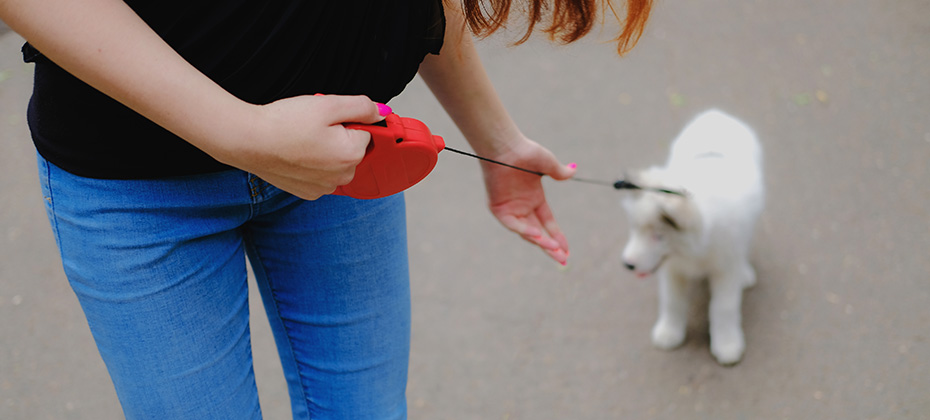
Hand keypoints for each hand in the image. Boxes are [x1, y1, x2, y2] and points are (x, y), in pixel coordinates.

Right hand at [210, 94, 387, 199]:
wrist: (247, 141)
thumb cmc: (285, 121)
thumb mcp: (328, 104)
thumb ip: (362, 107)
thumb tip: (382, 113)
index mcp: (352, 155)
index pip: (366, 133)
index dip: (348, 121)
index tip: (327, 118)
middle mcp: (342, 177)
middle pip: (352, 150)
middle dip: (339, 136)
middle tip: (312, 126)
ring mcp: (325, 188)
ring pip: (336, 163)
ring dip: (326, 151)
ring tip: (301, 139)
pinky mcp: (308, 193)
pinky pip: (321, 175)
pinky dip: (312, 164)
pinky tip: (295, 153)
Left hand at [480, 138, 576, 264]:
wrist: (505, 146)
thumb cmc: (524, 152)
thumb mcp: (547, 163)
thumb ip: (559, 172)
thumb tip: (573, 171)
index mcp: (534, 199)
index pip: (548, 224)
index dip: (557, 237)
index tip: (567, 249)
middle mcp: (523, 207)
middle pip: (539, 233)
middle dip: (551, 248)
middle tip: (563, 261)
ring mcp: (510, 209)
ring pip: (527, 232)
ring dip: (540, 242)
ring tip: (554, 250)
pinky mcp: (498, 208)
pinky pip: (512, 224)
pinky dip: (523, 230)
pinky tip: (536, 235)